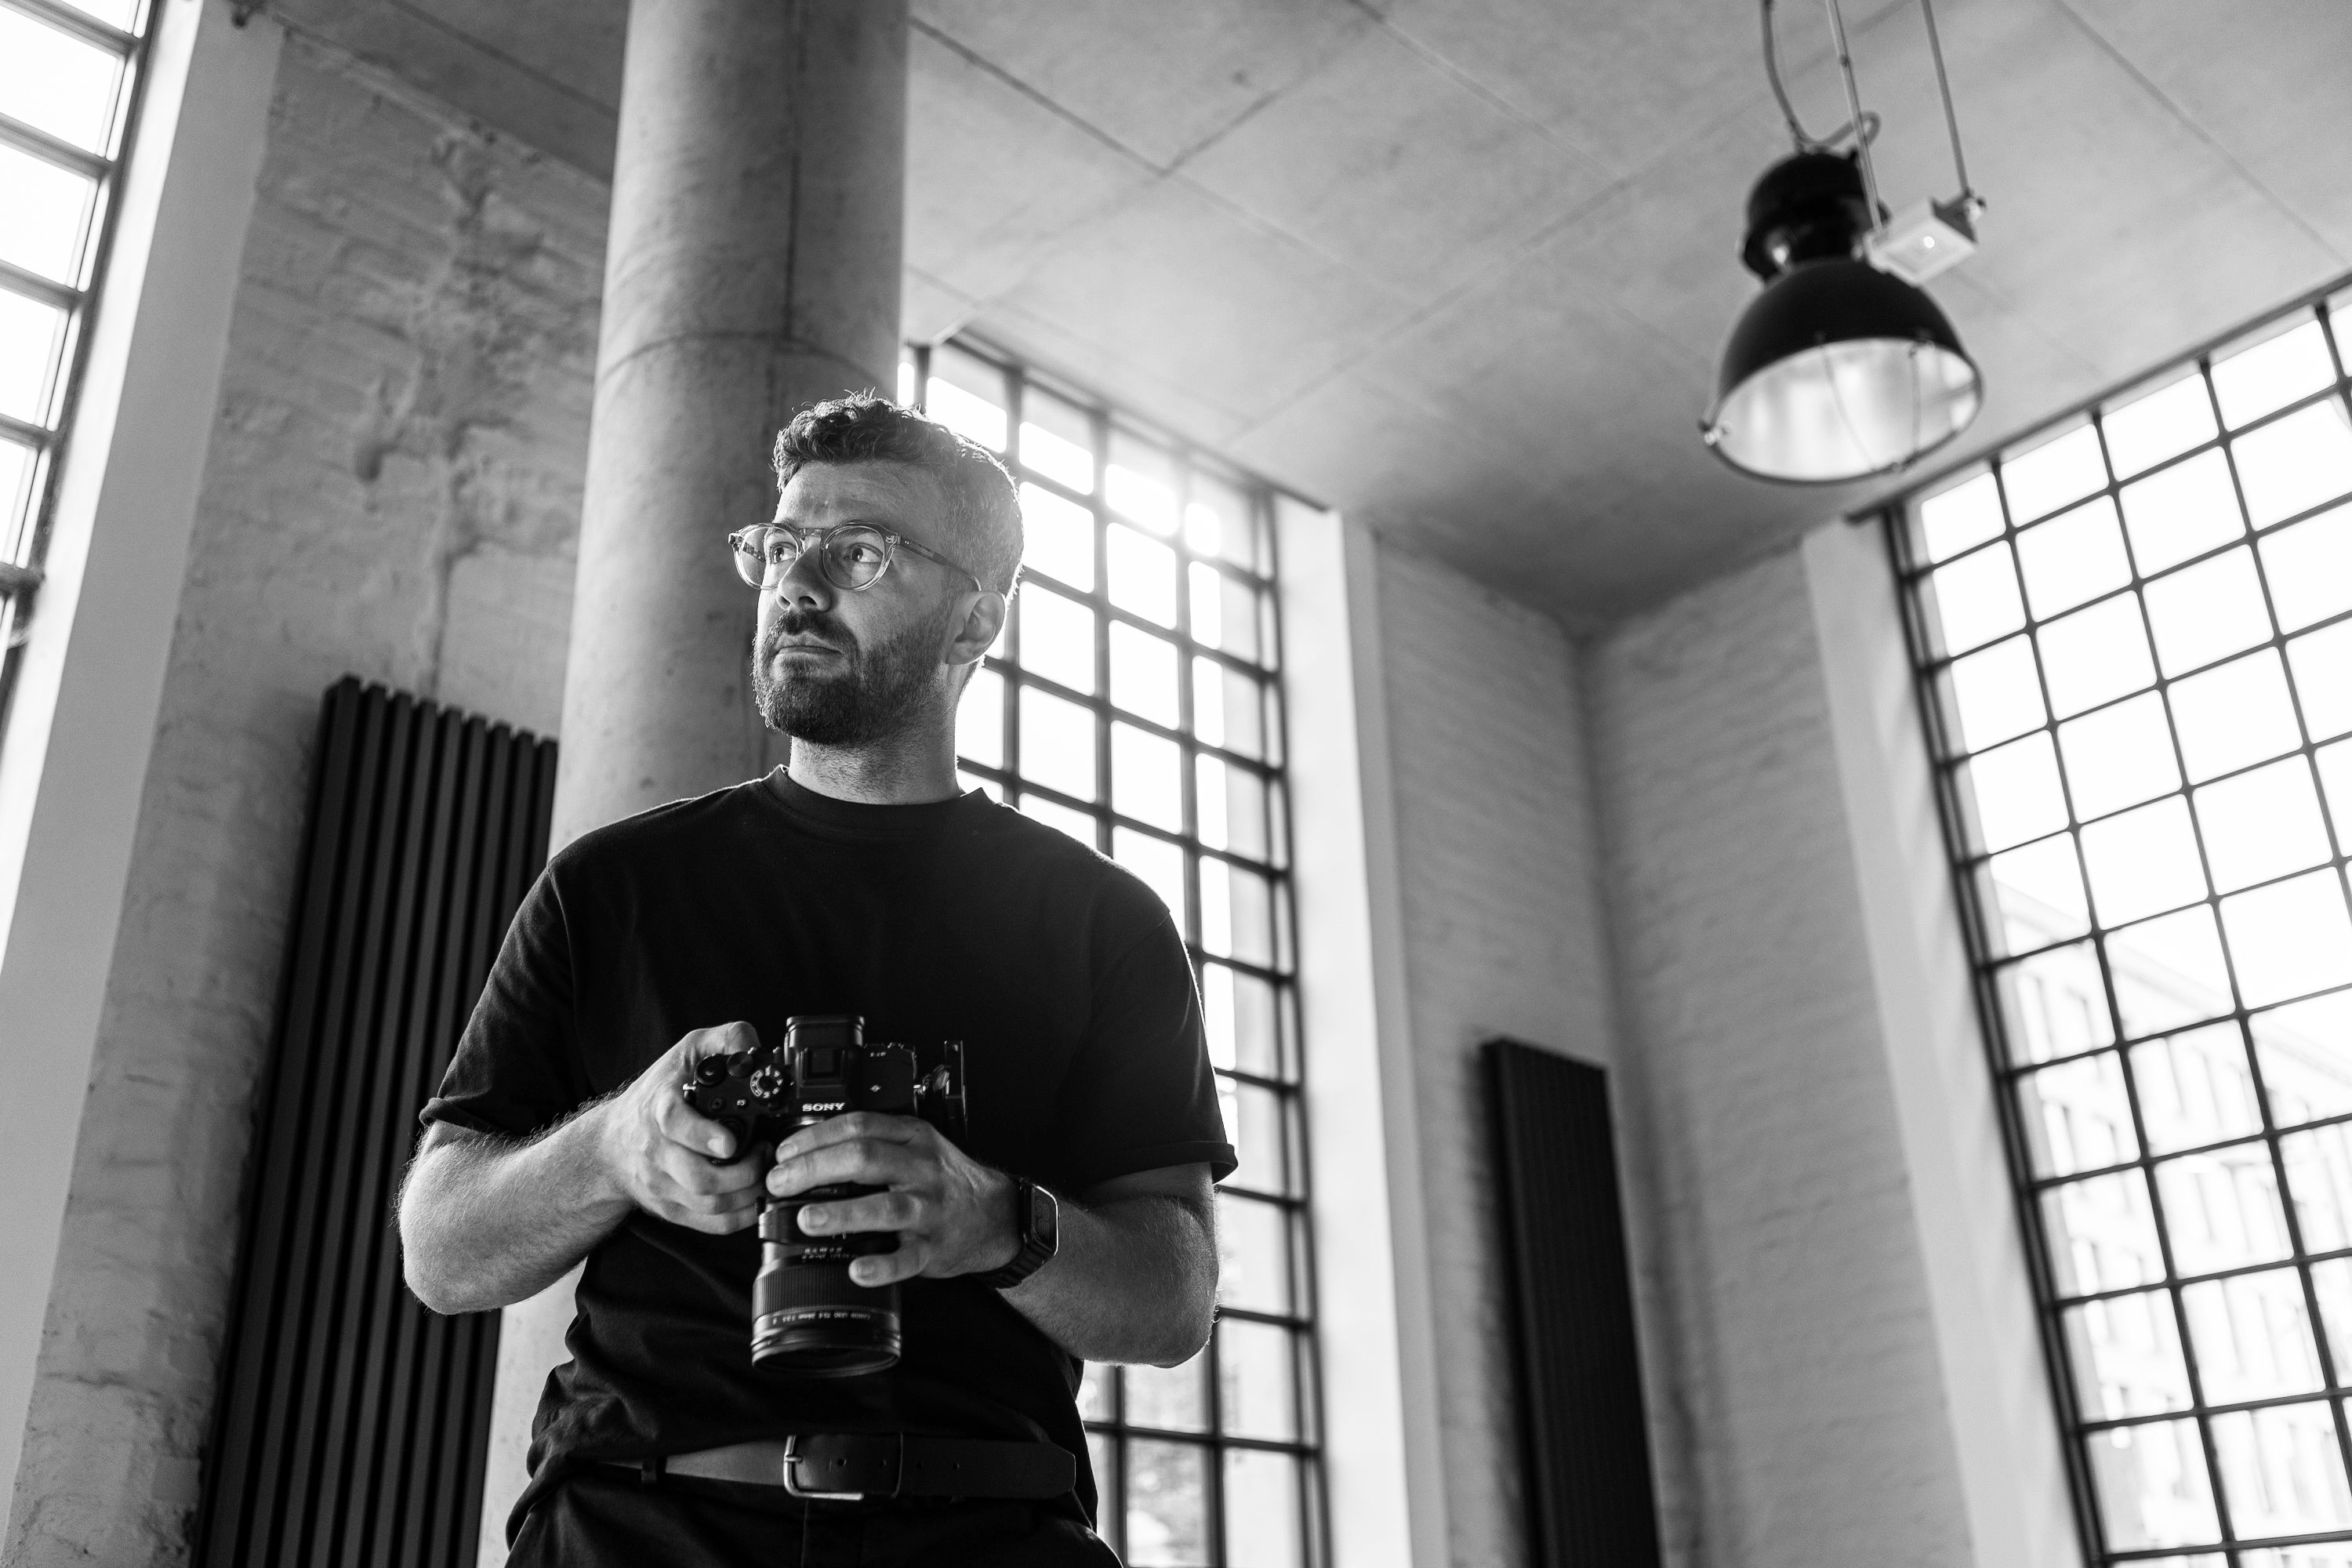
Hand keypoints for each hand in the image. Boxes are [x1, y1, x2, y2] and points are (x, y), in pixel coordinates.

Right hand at [590, 1022, 766, 1234]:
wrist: (614, 1141)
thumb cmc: (657, 1094)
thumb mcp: (687, 1052)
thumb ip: (723, 1039)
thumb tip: (753, 1047)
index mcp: (659, 1111)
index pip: (675, 1126)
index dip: (703, 1135)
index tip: (731, 1141)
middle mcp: (657, 1152)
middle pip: (699, 1177)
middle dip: (743, 1172)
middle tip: (766, 1151)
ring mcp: (664, 1185)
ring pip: (710, 1205)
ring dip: (749, 1193)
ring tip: (767, 1171)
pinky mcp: (673, 1209)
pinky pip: (712, 1224)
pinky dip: (742, 1217)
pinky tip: (758, 1197)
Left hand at [765, 1113, 1020, 1285]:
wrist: (994, 1215)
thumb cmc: (944, 1180)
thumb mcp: (917, 1146)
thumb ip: (875, 1141)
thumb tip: (807, 1152)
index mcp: (913, 1138)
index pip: (859, 1125)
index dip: (816, 1137)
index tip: (784, 1154)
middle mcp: (922, 1169)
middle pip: (866, 1158)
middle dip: (816, 1169)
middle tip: (780, 1183)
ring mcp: (930, 1209)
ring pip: (886, 1207)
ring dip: (843, 1213)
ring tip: (807, 1219)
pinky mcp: (934, 1248)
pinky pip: (907, 1259)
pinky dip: (881, 1266)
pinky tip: (858, 1269)